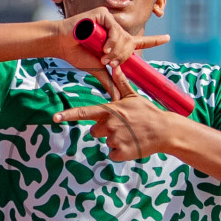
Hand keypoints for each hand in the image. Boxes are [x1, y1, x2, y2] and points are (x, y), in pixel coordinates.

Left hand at [53, 92, 181, 161]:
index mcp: (109, 111)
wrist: (164, 130)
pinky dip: (121, 152)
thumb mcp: (134, 96)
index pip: (84, 112)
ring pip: (106, 142)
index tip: (55, 117)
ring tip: (130, 134)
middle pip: (95, 131)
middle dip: (105, 130)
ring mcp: (115, 139)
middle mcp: (109, 125)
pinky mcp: (121, 152)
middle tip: (123, 127)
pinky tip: (133, 144)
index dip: (68, 115)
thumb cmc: (148, 112)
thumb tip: (114, 66)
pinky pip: (113, 154)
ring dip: (115, 141)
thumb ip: (121, 83)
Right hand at [59, 9, 169, 100]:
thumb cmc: (77, 55)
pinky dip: (111, 41)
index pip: (139, 41)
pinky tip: (103, 47)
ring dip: (116, 50)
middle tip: (109, 63)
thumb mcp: (98, 70)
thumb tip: (119, 98)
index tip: (168, 38)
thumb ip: (111, 81)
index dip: (154, 41)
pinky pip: (114, 29)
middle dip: (122, 56)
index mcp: (116, 41)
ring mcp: (109, 21)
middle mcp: (115, 29)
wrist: (61, 44)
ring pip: (123, 37)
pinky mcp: (103, 14)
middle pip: (130, 44)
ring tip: (103, 56)